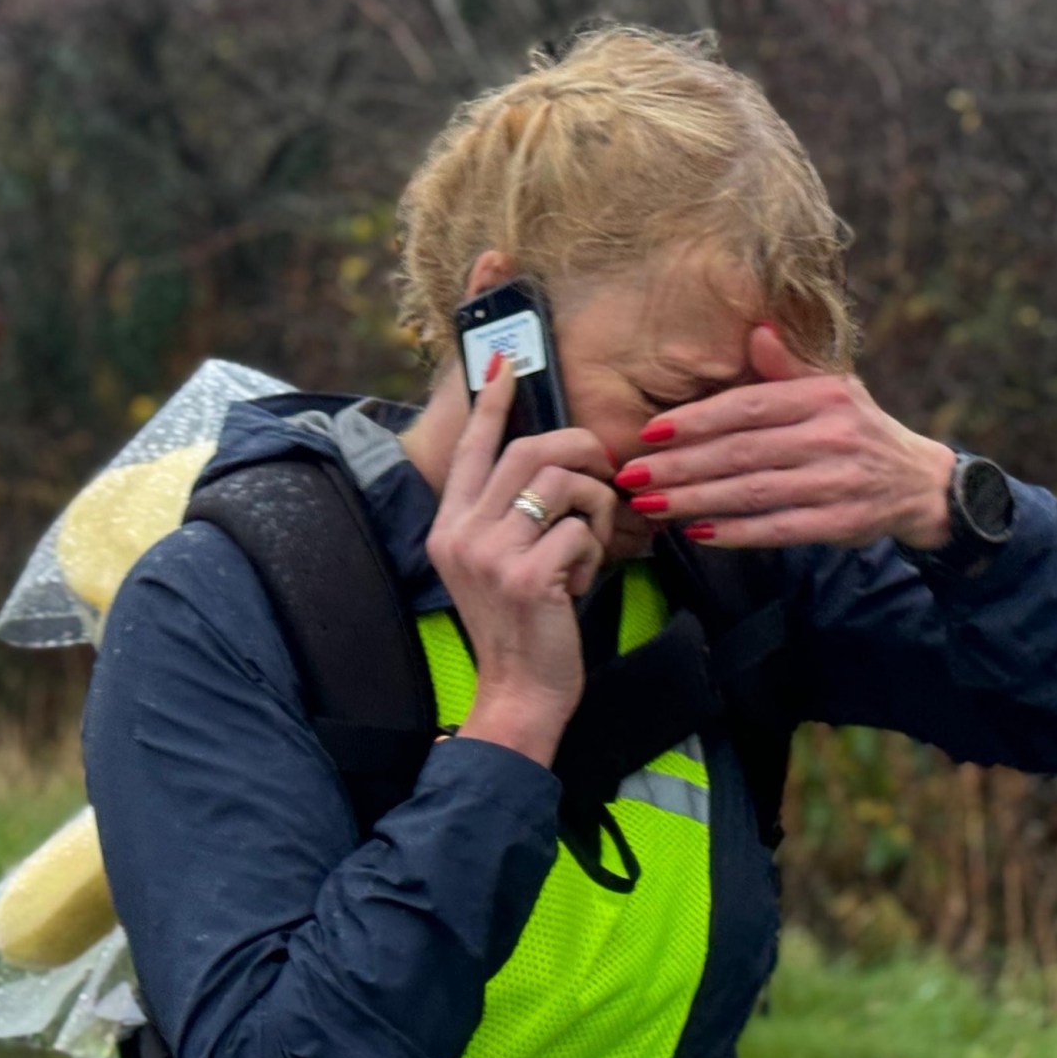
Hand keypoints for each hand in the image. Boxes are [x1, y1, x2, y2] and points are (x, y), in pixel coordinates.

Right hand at [424, 354, 618, 764]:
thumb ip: (511, 516)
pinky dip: (595, 553)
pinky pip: (580, 530)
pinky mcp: (525, 575)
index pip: (473, 449)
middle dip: (580, 449)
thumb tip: (554, 463)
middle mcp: (461, 533)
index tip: (506, 364)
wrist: (518, 692)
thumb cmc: (522, 626)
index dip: (493, 404)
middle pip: (529, 450)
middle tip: (605, 472)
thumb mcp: (499, 564)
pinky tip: (580, 584)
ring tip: (593, 544)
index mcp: (451, 526)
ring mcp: (490, 553)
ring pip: (561, 484)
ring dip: (595, 507)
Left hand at [615, 324, 955, 549]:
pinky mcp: (841, 523)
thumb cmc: (860, 429)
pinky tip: (698, 531)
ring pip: (753, 492)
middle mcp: (831, 436)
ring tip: (652, 505)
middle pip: (742, 452)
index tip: (650, 433)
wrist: (920, 483)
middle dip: (681, 465)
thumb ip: (788, 365)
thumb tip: (756, 330)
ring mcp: (837, 482)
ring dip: (697, 500)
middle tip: (634, 475)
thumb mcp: (834, 387)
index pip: (748, 406)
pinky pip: (778, 529)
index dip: (696, 420)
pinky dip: (736, 532)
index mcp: (823, 397)